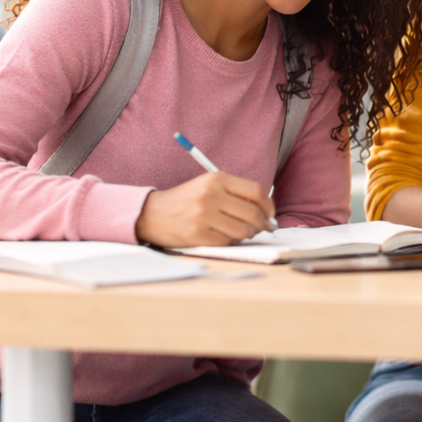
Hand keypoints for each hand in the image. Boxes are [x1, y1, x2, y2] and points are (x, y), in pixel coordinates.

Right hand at [135, 172, 276, 246]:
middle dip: (262, 224)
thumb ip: (235, 194)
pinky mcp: (197, 234)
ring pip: (242, 230)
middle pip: (252, 213)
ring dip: (247, 234)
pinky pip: (226, 242)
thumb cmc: (185, 201)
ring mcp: (203, 216)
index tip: (269, 214)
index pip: (256, 191)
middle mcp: (210, 195)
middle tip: (262, 228)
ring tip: (242, 232)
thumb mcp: (208, 186)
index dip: (268, 205)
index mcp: (216, 179)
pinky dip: (230, 241)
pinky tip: (224, 236)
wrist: (152, 214)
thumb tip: (265, 213)